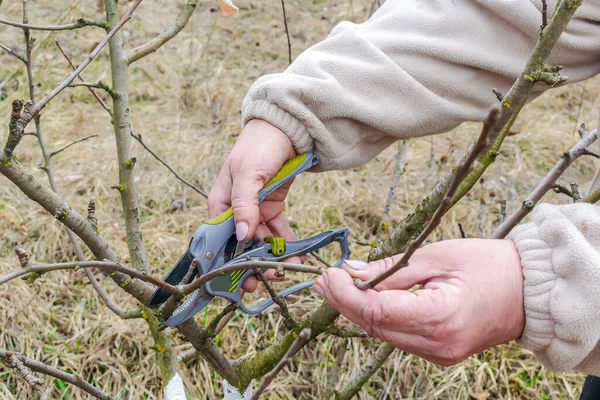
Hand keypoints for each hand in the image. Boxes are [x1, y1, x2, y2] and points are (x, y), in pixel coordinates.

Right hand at [208, 119, 298, 290]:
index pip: (219, 239)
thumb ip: (245, 204)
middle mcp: (235, 211)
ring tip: (288, 271)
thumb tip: (241, 235)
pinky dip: (286, 244)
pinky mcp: (272, 209)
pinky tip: (297, 257)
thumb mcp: (248, 173)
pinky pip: (278, 232)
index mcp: (220, 203)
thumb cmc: (258, 146)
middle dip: (253, 264)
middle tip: (266, 281)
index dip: (228, 261)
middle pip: (241, 245)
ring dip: (274, 258)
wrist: (284, 129)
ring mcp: (255, 211)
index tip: (239, 280)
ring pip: (262, 242)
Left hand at [312, 239, 524, 365]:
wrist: (530, 291)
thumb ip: (391, 268)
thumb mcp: (437, 255)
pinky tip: (366, 297)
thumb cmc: (489, 265)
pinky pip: (398, 335)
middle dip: (343, 302)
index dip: (345, 295)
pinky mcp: (438, 352)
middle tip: (322, 279)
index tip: (328, 275)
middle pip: (374, 326)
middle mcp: (437, 344)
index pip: (376, 312)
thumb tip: (352, 272)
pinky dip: (379, 317)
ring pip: (383, 333)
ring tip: (336, 285)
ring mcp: (438, 353)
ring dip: (357, 309)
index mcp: (440, 317)